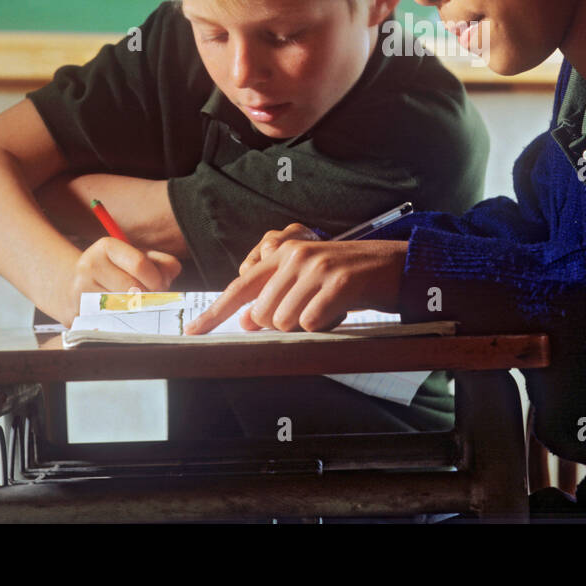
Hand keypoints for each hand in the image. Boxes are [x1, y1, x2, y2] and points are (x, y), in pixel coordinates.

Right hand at [69, 236, 181, 316]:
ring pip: (122, 308)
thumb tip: (172, 273)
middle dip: (149, 297)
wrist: (71, 285)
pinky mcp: (75, 313)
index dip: (157, 279)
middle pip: (133, 289)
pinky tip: (121, 315)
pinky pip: (109, 323)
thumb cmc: (114, 271)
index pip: (140, 264)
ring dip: (137, 311)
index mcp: (106, 247)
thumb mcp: (136, 258)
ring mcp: (79, 291)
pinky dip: (122, 322)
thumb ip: (161, 262)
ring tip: (136, 306)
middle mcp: (88, 266)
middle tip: (150, 299)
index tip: (160, 285)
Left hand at [185, 226, 408, 334]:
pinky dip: (325, 326)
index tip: (192, 331)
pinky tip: (339, 311)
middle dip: (282, 324)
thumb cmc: (348, 276)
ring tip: (326, 308)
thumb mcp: (307, 280)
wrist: (394, 264)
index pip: (240, 286)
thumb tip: (247, 320)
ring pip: (285, 321)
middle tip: (309, 311)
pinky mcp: (338, 283)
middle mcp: (295, 256)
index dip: (214, 312)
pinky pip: (312, 323)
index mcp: (283, 253)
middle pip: (263, 314)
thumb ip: (274, 295)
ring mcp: (317, 268)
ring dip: (305, 325)